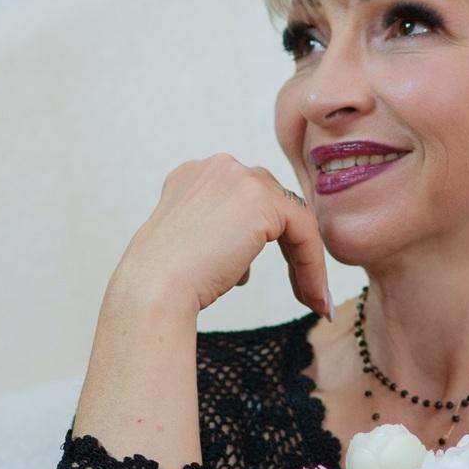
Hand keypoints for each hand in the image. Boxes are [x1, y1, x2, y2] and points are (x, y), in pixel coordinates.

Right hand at [115, 153, 329, 318]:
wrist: (154, 288)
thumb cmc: (162, 281)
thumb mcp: (189, 248)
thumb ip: (216, 238)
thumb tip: (240, 255)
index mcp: (193, 177)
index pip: (244, 201)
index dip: (260, 239)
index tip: (268, 277)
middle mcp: (217, 168)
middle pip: (273, 203)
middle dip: (290, 247)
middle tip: (303, 290)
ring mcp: (240, 178)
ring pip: (292, 218)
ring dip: (305, 261)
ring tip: (312, 300)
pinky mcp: (263, 200)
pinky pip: (304, 232)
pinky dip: (313, 266)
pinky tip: (314, 298)